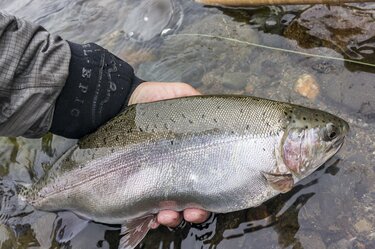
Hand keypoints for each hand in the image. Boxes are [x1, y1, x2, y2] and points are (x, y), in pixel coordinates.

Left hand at [128, 82, 209, 227]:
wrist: (121, 101)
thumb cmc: (153, 100)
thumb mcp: (180, 94)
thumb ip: (197, 101)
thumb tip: (217, 112)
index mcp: (190, 154)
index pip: (206, 179)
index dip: (210, 194)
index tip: (208, 201)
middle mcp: (175, 169)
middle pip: (191, 199)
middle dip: (194, 212)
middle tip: (191, 213)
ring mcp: (155, 178)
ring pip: (168, 207)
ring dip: (172, 217)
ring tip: (166, 216)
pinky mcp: (135, 182)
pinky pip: (144, 207)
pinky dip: (149, 217)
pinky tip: (150, 219)